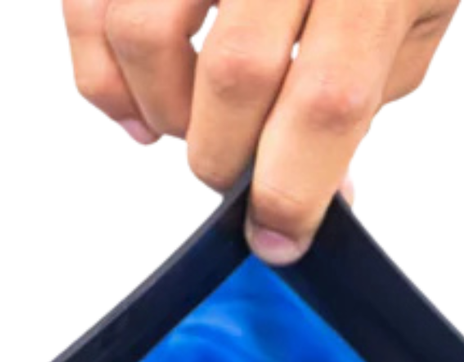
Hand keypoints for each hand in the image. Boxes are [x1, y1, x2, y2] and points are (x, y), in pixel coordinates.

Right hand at [62, 0, 460, 261]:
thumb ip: (373, 84)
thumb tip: (323, 189)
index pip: (328, 95)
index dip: (295, 188)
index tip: (278, 236)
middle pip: (235, 71)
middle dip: (226, 155)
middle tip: (236, 171)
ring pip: (146, 29)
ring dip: (161, 111)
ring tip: (190, 124)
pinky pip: (90, 3)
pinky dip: (101, 74)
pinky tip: (140, 107)